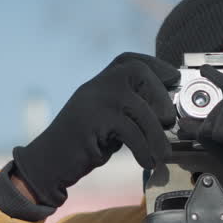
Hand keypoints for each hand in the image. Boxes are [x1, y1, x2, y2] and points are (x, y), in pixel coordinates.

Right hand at [12, 53, 178, 207]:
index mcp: (101, 81)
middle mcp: (97, 85)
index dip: (156, 65)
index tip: (173, 77)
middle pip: (138, 72)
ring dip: (156, 134)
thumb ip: (131, 111)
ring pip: (138, 107)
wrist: (49, 163)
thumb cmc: (84, 144)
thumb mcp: (110, 121)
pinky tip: (147, 162)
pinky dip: (143, 148)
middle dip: (160, 95)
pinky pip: (129, 130)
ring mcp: (93, 100)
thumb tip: (168, 113)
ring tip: (163, 154)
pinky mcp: (90, 121)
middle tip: (168, 121)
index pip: (131, 60)